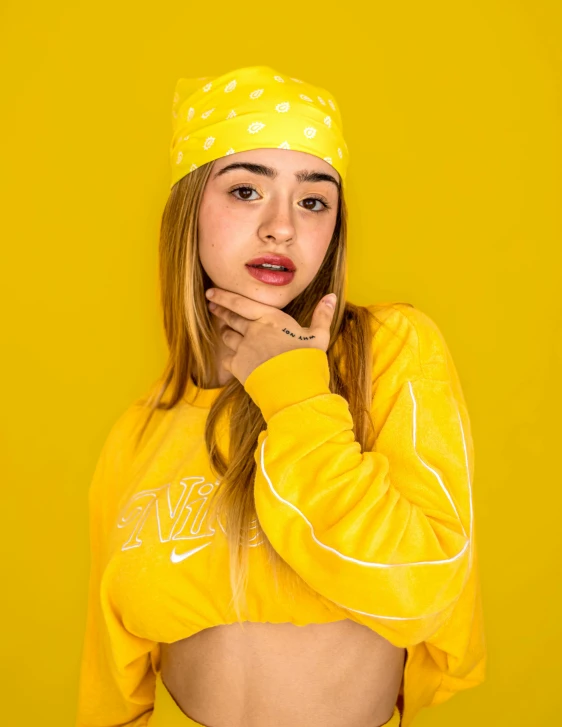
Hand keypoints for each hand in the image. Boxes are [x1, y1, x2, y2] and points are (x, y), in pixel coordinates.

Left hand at [205, 288, 336, 385]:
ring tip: (224, 331)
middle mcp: (253, 330)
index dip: (224, 296)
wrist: (295, 386)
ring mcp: (244, 348)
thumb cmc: (308, 359)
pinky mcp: (238, 366)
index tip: (211, 292)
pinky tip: (230, 359)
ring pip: (228, 337)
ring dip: (226, 333)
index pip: (241, 303)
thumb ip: (323, 315)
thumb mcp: (319, 335)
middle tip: (212, 306)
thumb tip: (332, 296)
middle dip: (221, 311)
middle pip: (231, 318)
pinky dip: (228, 358)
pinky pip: (227, 359)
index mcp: (270, 318)